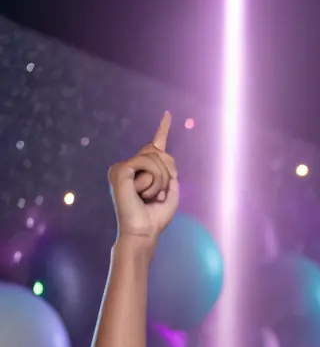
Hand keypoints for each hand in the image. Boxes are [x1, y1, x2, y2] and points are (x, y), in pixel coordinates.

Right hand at [108, 112, 178, 244]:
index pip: (154, 147)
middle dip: (168, 173)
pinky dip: (152, 180)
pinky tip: (142, 193)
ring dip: (161, 180)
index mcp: (141, 171)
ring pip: (155, 158)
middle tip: (157, 195)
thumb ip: (170, 170)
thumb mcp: (172, 191)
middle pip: (160, 153)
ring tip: (149, 196)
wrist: (143, 232)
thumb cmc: (156, 217)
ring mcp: (122, 167)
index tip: (167, 114)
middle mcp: (130, 166)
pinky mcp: (120, 170)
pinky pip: (147, 163)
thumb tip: (161, 151)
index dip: (162, 129)